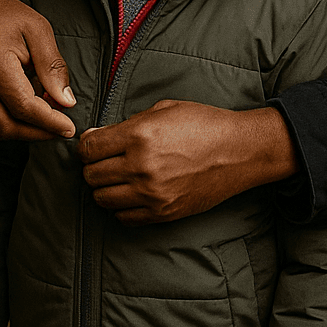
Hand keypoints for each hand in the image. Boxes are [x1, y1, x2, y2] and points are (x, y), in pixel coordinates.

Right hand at [0, 0, 77, 139]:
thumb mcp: (38, 30)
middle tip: (61, 129)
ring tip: (48, 120)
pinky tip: (29, 110)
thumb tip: (66, 101)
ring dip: (24, 132)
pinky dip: (10, 122)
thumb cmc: (8, 14)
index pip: (24, 107)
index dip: (49, 122)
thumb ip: (52, 66)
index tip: (70, 127)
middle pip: (7, 125)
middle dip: (37, 133)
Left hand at [77, 100, 298, 224]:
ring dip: (105, 188)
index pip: (88, 148)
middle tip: (106, 162)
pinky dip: (122, 207)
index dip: (86, 146)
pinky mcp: (162, 212)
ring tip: (118, 178)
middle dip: (94, 167)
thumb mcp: (164, 109)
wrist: (240, 151)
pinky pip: (123, 217)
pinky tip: (132, 194)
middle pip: (91, 175)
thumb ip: (126, 124)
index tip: (93, 146)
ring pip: (102, 199)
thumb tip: (95, 138)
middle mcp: (141, 166)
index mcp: (139, 135)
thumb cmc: (204, 124)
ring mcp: (152, 193)